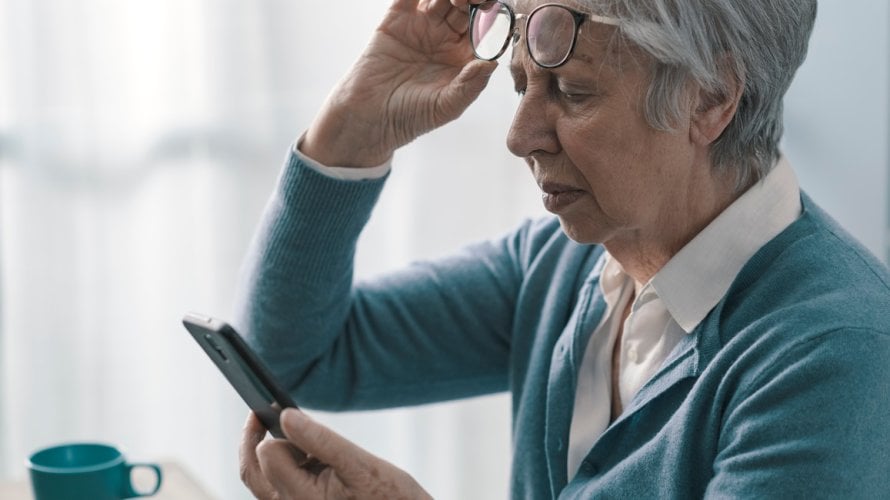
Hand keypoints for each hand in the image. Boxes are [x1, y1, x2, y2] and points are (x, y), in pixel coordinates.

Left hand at [240, 409, 432, 499]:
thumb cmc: (389, 497)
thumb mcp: (359, 464)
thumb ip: (320, 440)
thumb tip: (286, 415)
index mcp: (302, 499)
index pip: (268, 455)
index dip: (274, 429)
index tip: (280, 405)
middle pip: (252, 471)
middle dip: (253, 438)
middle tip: (260, 410)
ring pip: (262, 479)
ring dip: (271, 451)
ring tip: (293, 430)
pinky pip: (279, 486)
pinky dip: (286, 464)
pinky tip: (307, 454)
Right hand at [301, 0, 496, 166]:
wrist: (369, 117)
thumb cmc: (410, 117)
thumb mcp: (447, 106)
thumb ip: (470, 85)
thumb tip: (492, 63)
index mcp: (462, 57)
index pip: (484, 28)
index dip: (490, 14)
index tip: (490, 8)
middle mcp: (445, 38)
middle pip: (466, 6)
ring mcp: (421, 26)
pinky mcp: (396, 20)